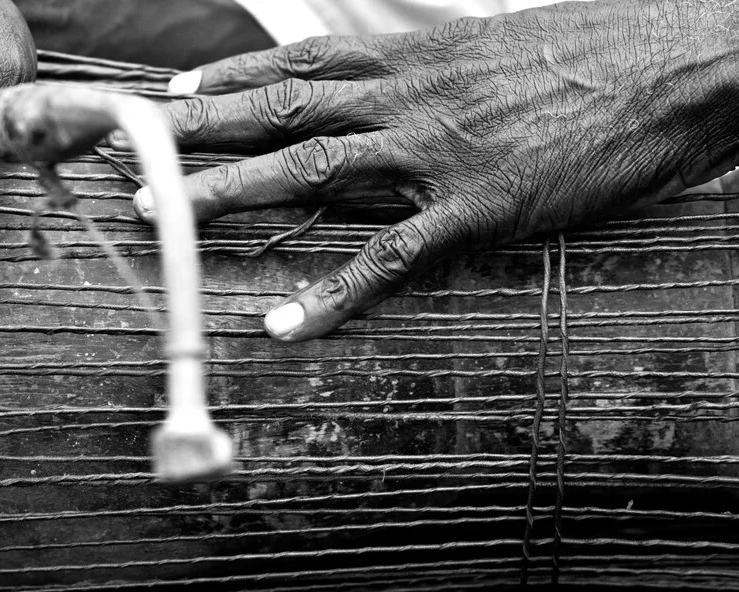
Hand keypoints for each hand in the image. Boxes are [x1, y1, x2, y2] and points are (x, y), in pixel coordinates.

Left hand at [130, 0, 738, 341]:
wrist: (675, 58)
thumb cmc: (589, 53)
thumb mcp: (491, 47)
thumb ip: (426, 72)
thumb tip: (387, 90)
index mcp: (411, 57)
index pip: (298, 64)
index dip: (228, 78)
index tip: (173, 94)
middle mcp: (406, 98)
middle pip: (280, 114)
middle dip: (201, 137)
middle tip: (135, 160)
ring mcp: (434, 153)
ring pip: (312, 174)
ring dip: (233, 197)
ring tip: (167, 223)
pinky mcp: (475, 208)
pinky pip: (388, 259)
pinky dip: (332, 295)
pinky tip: (284, 324)